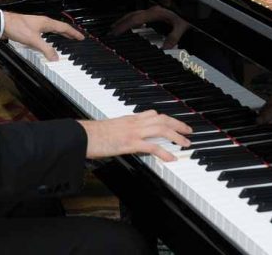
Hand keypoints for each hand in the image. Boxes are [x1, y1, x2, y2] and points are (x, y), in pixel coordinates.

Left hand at [1, 11, 83, 60]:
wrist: (3, 24)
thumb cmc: (18, 28)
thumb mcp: (34, 40)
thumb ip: (46, 49)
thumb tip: (56, 58)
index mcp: (47, 23)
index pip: (64, 27)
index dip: (73, 33)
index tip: (81, 37)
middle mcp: (43, 22)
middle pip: (59, 28)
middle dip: (68, 34)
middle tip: (75, 39)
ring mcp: (37, 25)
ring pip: (52, 30)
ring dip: (59, 35)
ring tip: (64, 40)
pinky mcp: (30, 29)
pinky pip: (45, 33)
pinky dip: (50, 38)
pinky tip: (48, 42)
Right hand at [77, 110, 191, 161]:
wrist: (82, 135)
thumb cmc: (91, 134)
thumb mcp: (109, 129)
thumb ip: (120, 131)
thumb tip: (124, 138)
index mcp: (128, 119)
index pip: (152, 114)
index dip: (166, 118)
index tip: (174, 123)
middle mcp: (133, 123)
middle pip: (161, 119)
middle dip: (177, 124)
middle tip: (188, 131)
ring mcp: (132, 132)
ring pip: (161, 129)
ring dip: (176, 136)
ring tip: (185, 143)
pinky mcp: (129, 143)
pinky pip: (152, 146)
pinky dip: (164, 152)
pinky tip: (171, 158)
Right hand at [110, 6, 188, 48]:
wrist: (194, 3)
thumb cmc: (188, 12)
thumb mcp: (182, 25)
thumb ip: (173, 37)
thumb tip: (164, 48)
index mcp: (155, 12)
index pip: (135, 19)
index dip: (123, 25)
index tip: (114, 32)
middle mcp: (153, 10)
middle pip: (132, 15)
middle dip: (120, 23)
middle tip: (110, 31)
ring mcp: (154, 9)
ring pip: (135, 13)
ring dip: (125, 20)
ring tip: (117, 27)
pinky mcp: (157, 10)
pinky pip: (141, 14)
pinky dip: (133, 19)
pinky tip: (134, 25)